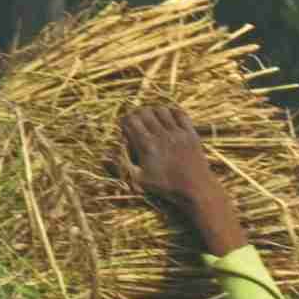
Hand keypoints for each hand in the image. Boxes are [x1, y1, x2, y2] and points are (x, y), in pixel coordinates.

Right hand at [121, 103, 244, 255]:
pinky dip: (172, 112)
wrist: (195, 188)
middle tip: (137, 122)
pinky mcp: (191, 133)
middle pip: (144, 112)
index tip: (125, 127)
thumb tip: (103, 157)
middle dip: (137, 115)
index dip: (125, 121)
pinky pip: (180, 114)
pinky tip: (168, 120)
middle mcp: (162, 135)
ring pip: (161, 110)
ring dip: (153, 112)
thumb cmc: (165, 187)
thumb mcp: (139, 180)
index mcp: (147, 145)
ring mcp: (178, 133)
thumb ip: (121, 167)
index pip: (130, 121)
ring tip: (152, 120)